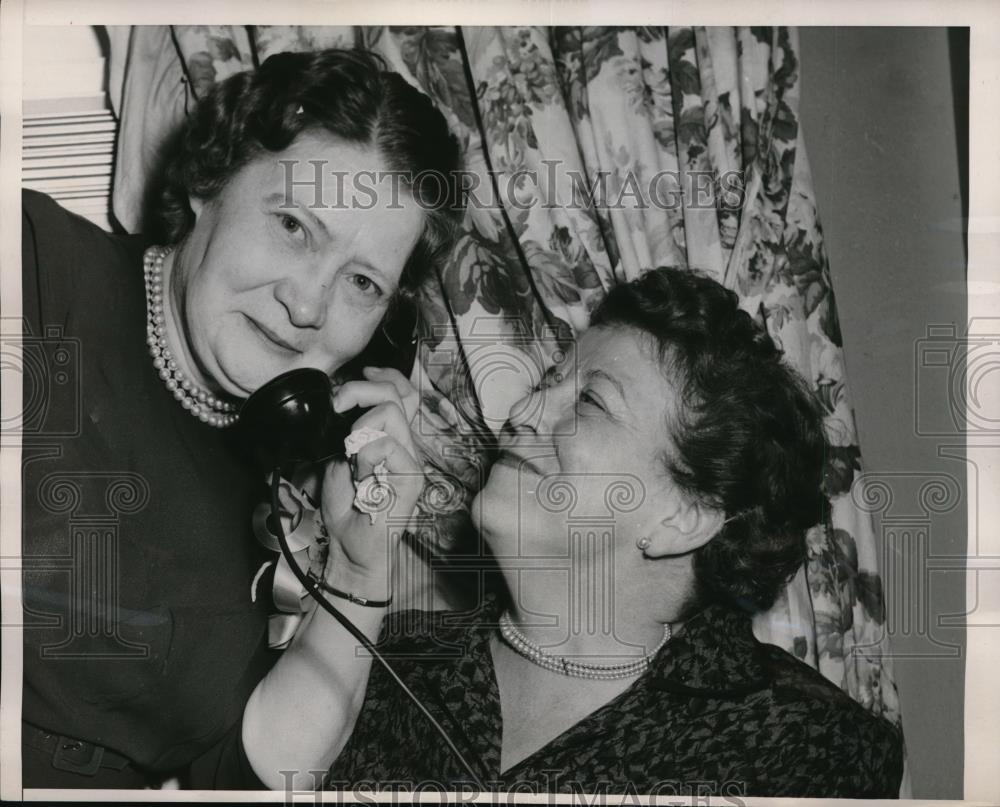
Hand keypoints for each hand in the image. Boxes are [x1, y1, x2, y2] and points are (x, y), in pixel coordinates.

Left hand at [319, 367, 423, 595]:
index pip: (403, 393)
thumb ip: (344, 431)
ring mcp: (411, 459)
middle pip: (397, 393)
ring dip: (359, 428)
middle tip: (339, 405)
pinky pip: (385, 445)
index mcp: (391, 437)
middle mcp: (405, 444)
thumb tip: (337, 402)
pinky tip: (360, 476)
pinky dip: (363, 456)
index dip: (386, 376)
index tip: (364, 372)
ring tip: (351, 454)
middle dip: (360, 389)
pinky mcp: (412, 477)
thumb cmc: (347, 508)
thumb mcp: (337, 457)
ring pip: (390, 412)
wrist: (351, 547)